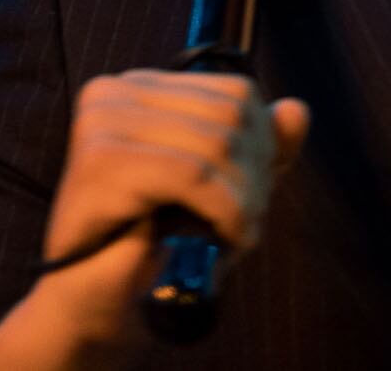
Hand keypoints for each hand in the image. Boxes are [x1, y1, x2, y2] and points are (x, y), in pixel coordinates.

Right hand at [0, 71, 309, 360]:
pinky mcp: (101, 161)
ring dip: (243, 200)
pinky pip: (193, 174)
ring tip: (236, 235)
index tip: (256, 194)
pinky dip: (224, 210)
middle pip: (231, 114)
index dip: (263, 146)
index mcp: (139, 88)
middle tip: (248, 223)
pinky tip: (225, 238)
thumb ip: (260, 147)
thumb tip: (297, 111)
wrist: (94, 303)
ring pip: (217, 143)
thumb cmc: (154, 243)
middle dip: (256, 175)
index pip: (236, 91)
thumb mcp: (222, 187)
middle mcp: (115, 92)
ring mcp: (103, 123)